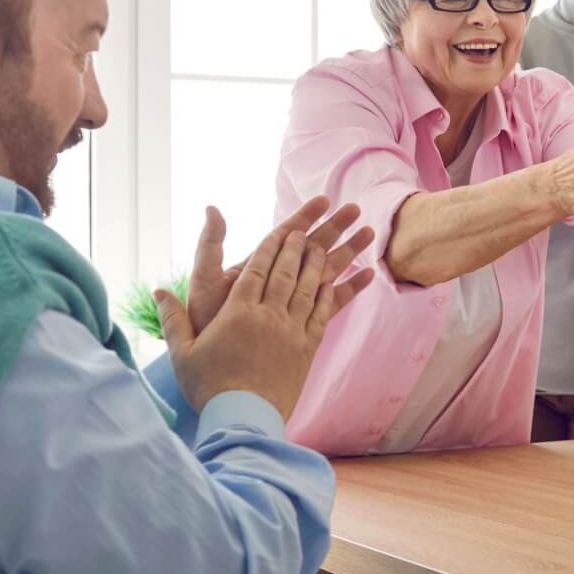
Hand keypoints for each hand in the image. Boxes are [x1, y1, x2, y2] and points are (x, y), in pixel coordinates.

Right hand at [157, 201, 375, 416]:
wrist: (243, 419)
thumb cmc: (209, 387)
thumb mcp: (182, 353)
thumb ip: (172, 319)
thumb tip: (158, 291)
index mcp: (238, 312)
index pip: (256, 270)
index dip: (269, 249)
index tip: (279, 232)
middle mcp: (268, 316)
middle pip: (285, 274)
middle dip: (295, 249)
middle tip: (303, 232)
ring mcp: (291, 332)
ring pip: (307, 290)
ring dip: (315, 266)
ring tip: (321, 247)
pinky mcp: (307, 350)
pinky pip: (321, 315)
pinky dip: (328, 295)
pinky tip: (331, 283)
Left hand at [186, 199, 375, 335]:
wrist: (217, 372)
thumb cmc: (207, 327)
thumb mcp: (204, 282)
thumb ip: (210, 247)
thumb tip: (212, 209)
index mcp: (258, 268)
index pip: (284, 236)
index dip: (304, 217)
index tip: (324, 200)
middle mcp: (279, 281)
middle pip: (311, 247)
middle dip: (333, 226)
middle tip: (355, 208)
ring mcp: (293, 302)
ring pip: (327, 270)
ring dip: (348, 250)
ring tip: (370, 232)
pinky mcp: (305, 322)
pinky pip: (332, 303)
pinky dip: (350, 288)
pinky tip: (368, 274)